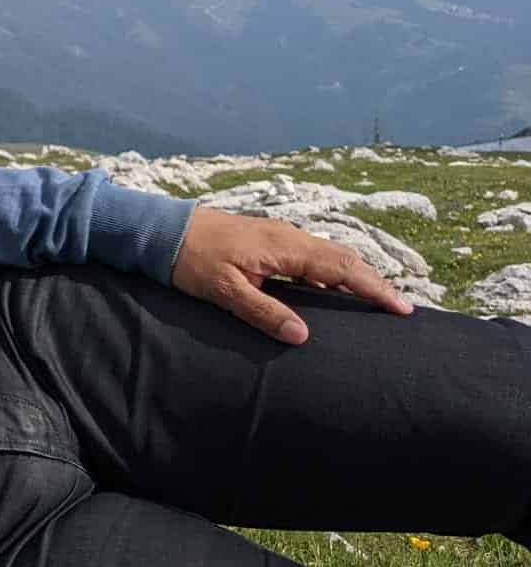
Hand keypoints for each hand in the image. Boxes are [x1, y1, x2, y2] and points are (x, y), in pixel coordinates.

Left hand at [170, 207, 414, 343]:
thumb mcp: (224, 291)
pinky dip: (332, 272)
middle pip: (344, 259)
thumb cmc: (190, 259)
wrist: (162, 230)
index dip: (374, 288)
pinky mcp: (269, 240)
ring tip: (374, 302)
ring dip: (354, 276)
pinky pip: (312, 256)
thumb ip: (263, 312)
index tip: (403, 307)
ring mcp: (280, 236)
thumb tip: (303, 336)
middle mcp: (289, 237)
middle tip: (399, 308)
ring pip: (329, 255)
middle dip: (374, 282)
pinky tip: (331, 291)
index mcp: (284, 248)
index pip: (342, 269)